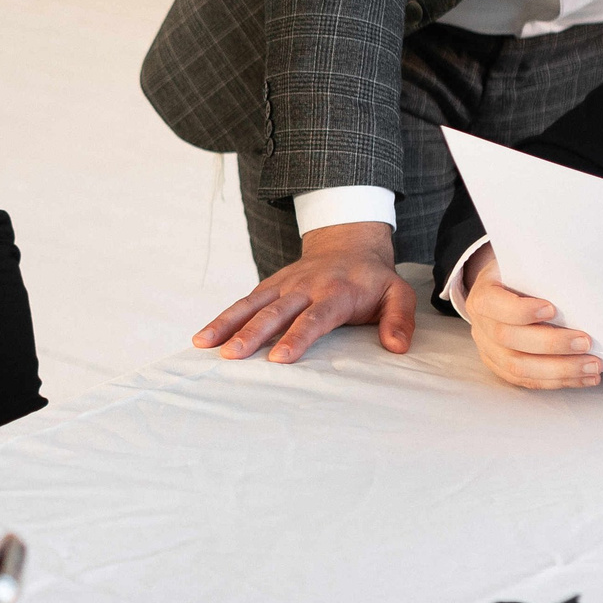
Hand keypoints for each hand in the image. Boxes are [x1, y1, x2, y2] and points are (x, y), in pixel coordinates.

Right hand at [194, 221, 413, 362]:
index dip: (298, 337)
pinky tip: (203, 338)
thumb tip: (397, 347)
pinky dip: (223, 318)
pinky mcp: (270, 285)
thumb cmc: (373, 279)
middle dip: (252, 334)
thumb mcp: (398, 294)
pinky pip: (244, 302)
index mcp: (337, 292)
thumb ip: (399, 319)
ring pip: (252, 304)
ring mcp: (284, 284)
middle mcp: (306, 287)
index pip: (316, 317)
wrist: (348, 243)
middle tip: (232, 355)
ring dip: (227, 324)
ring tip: (203, 344)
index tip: (280, 358)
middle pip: (276, 312)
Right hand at [460, 247, 598, 390]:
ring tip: (592, 366)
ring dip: (560, 370)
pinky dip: (560, 381)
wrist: (502, 294)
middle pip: (509, 340)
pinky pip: (529, 382)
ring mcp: (489, 351)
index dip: (522, 311)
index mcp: (483, 296)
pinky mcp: (503, 369)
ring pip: (519, 368)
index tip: (553, 309)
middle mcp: (481, 327)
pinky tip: (585, 378)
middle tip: (585, 342)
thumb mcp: (524, 267)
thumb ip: (541, 274)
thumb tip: (579, 283)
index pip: (493, 305)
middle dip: (551, 344)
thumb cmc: (520, 279)